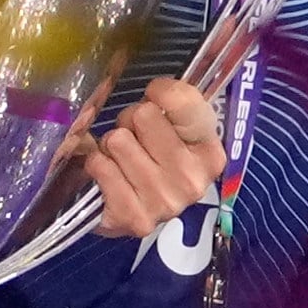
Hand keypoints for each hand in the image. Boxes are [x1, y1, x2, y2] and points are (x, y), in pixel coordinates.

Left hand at [75, 75, 223, 239]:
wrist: (129, 209)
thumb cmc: (151, 158)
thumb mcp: (172, 125)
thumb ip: (175, 99)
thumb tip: (159, 89)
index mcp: (210, 153)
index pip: (183, 100)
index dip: (160, 93)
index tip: (155, 100)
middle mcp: (193, 180)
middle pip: (143, 115)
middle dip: (130, 124)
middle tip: (135, 141)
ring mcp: (165, 202)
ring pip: (118, 139)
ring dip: (111, 147)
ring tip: (121, 160)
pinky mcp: (134, 218)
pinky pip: (100, 165)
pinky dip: (98, 165)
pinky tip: (110, 178)